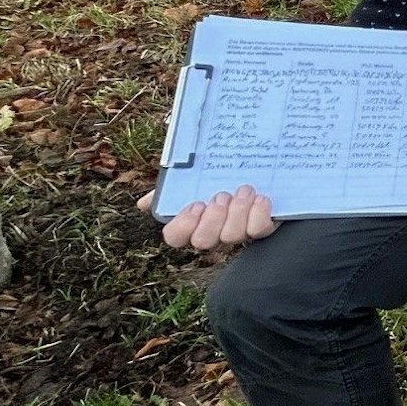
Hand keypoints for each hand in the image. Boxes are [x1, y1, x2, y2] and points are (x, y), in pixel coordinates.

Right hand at [136, 184, 277, 249]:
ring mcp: (238, 232)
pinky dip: (259, 213)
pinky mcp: (263, 227)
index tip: (196, 204)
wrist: (260, 164)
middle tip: (221, 196)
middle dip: (212, 218)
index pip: (175, 237)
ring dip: (238, 210)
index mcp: (193, 220)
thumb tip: (143, 204)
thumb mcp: (192, 176)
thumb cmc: (221, 175)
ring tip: (244, 190)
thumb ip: (169, 188)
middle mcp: (214, 231)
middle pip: (203, 241)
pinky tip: (261, 198)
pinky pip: (259, 231)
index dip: (183, 225)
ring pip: (232, 236)